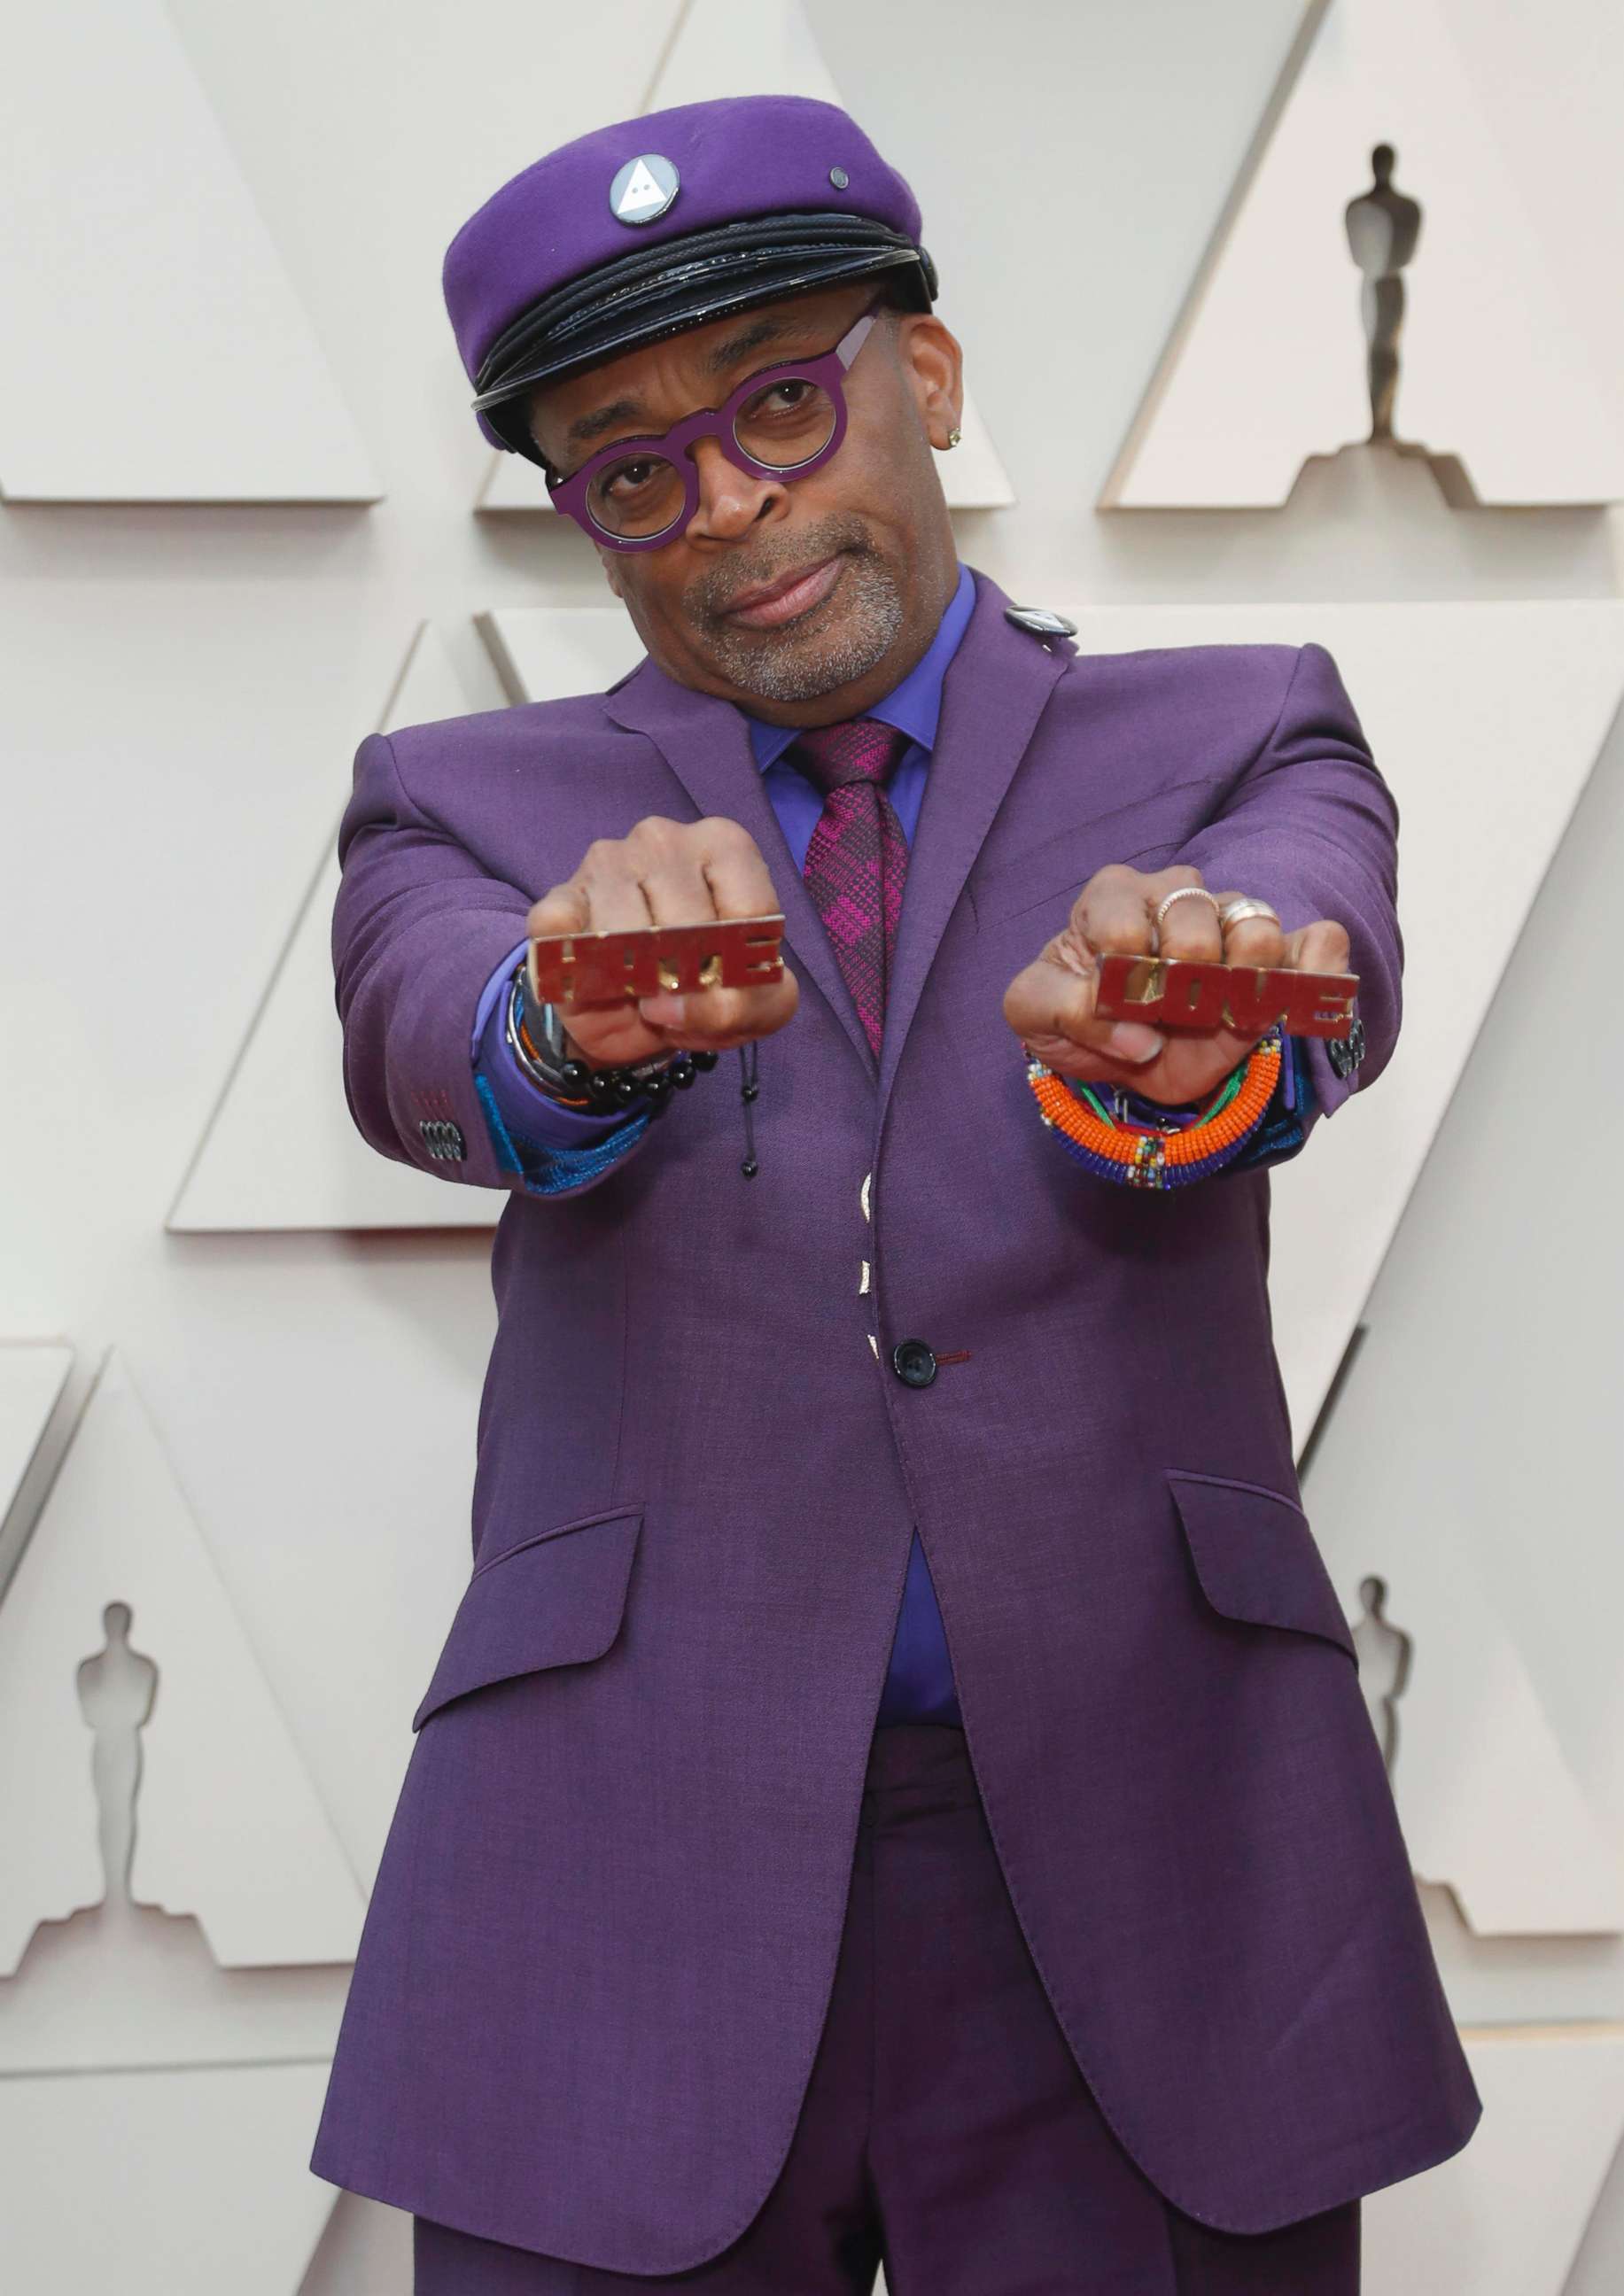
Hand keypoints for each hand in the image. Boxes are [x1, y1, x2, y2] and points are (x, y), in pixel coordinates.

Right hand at [525, 816, 798, 1068]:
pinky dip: (577, 967)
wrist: (638, 1012)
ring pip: (628, 933)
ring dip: (636, 981)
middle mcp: (664, 839)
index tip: (728, 988)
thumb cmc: (709, 986)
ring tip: (641, 985)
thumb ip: (746, 1005)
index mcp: (725, 847)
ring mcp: (606, 862)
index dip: (741, 970)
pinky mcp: (559, 897)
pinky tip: (596, 973)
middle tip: (678, 994)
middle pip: (690, 926)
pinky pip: (563, 931)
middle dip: (688, 982)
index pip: (752, 913)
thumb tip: (669, 1004)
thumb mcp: (759, 1005)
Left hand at [1001, 864, 1351, 1106]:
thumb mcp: (1033, 1014)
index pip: (1123, 923)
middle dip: (1179, 985)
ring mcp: (1234, 924)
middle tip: (1167, 1014)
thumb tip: (1136, 1034)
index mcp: (1112, 896)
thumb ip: (1057, 1009)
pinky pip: (1321, 944)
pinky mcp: (1282, 958)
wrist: (1125, 1055)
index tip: (1116, 1003)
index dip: (1121, 977)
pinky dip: (1318, 974)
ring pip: (1258, 928)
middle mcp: (1177, 897)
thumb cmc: (1077, 1016)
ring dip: (1241, 985)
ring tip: (1216, 1015)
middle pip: (1194, 923)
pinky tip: (1291, 1005)